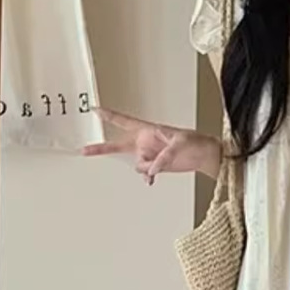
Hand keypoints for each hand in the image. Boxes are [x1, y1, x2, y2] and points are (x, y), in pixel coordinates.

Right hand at [83, 110, 219, 183]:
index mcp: (149, 130)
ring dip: (146, 167)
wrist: (204, 155)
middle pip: (118, 145)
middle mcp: (146, 142)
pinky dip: (147, 177)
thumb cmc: (196, 141)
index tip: (95, 110)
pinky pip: (144, 173)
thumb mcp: (181, 143)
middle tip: (84, 149)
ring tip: (164, 162)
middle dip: (102, 148)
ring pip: (137, 164)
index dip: (109, 116)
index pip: (124, 121)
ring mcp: (150, 154)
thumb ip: (164, 156)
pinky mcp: (155, 166)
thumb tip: (151, 170)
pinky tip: (152, 179)